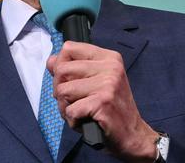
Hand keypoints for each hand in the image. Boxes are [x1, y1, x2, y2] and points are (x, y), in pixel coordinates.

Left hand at [47, 41, 157, 161]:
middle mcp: (110, 67)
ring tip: (81, 113)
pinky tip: (86, 122)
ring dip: (65, 108)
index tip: (70, 80)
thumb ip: (72, 69)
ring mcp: (108, 84)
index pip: (69, 48)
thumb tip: (51, 60)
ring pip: (62, 91)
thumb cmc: (111, 109)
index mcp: (108, 58)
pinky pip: (70, 110)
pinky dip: (73, 121)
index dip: (61, 66)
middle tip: (76, 102)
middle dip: (60, 90)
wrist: (133, 135)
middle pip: (62, 70)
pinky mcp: (103, 103)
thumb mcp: (94, 82)